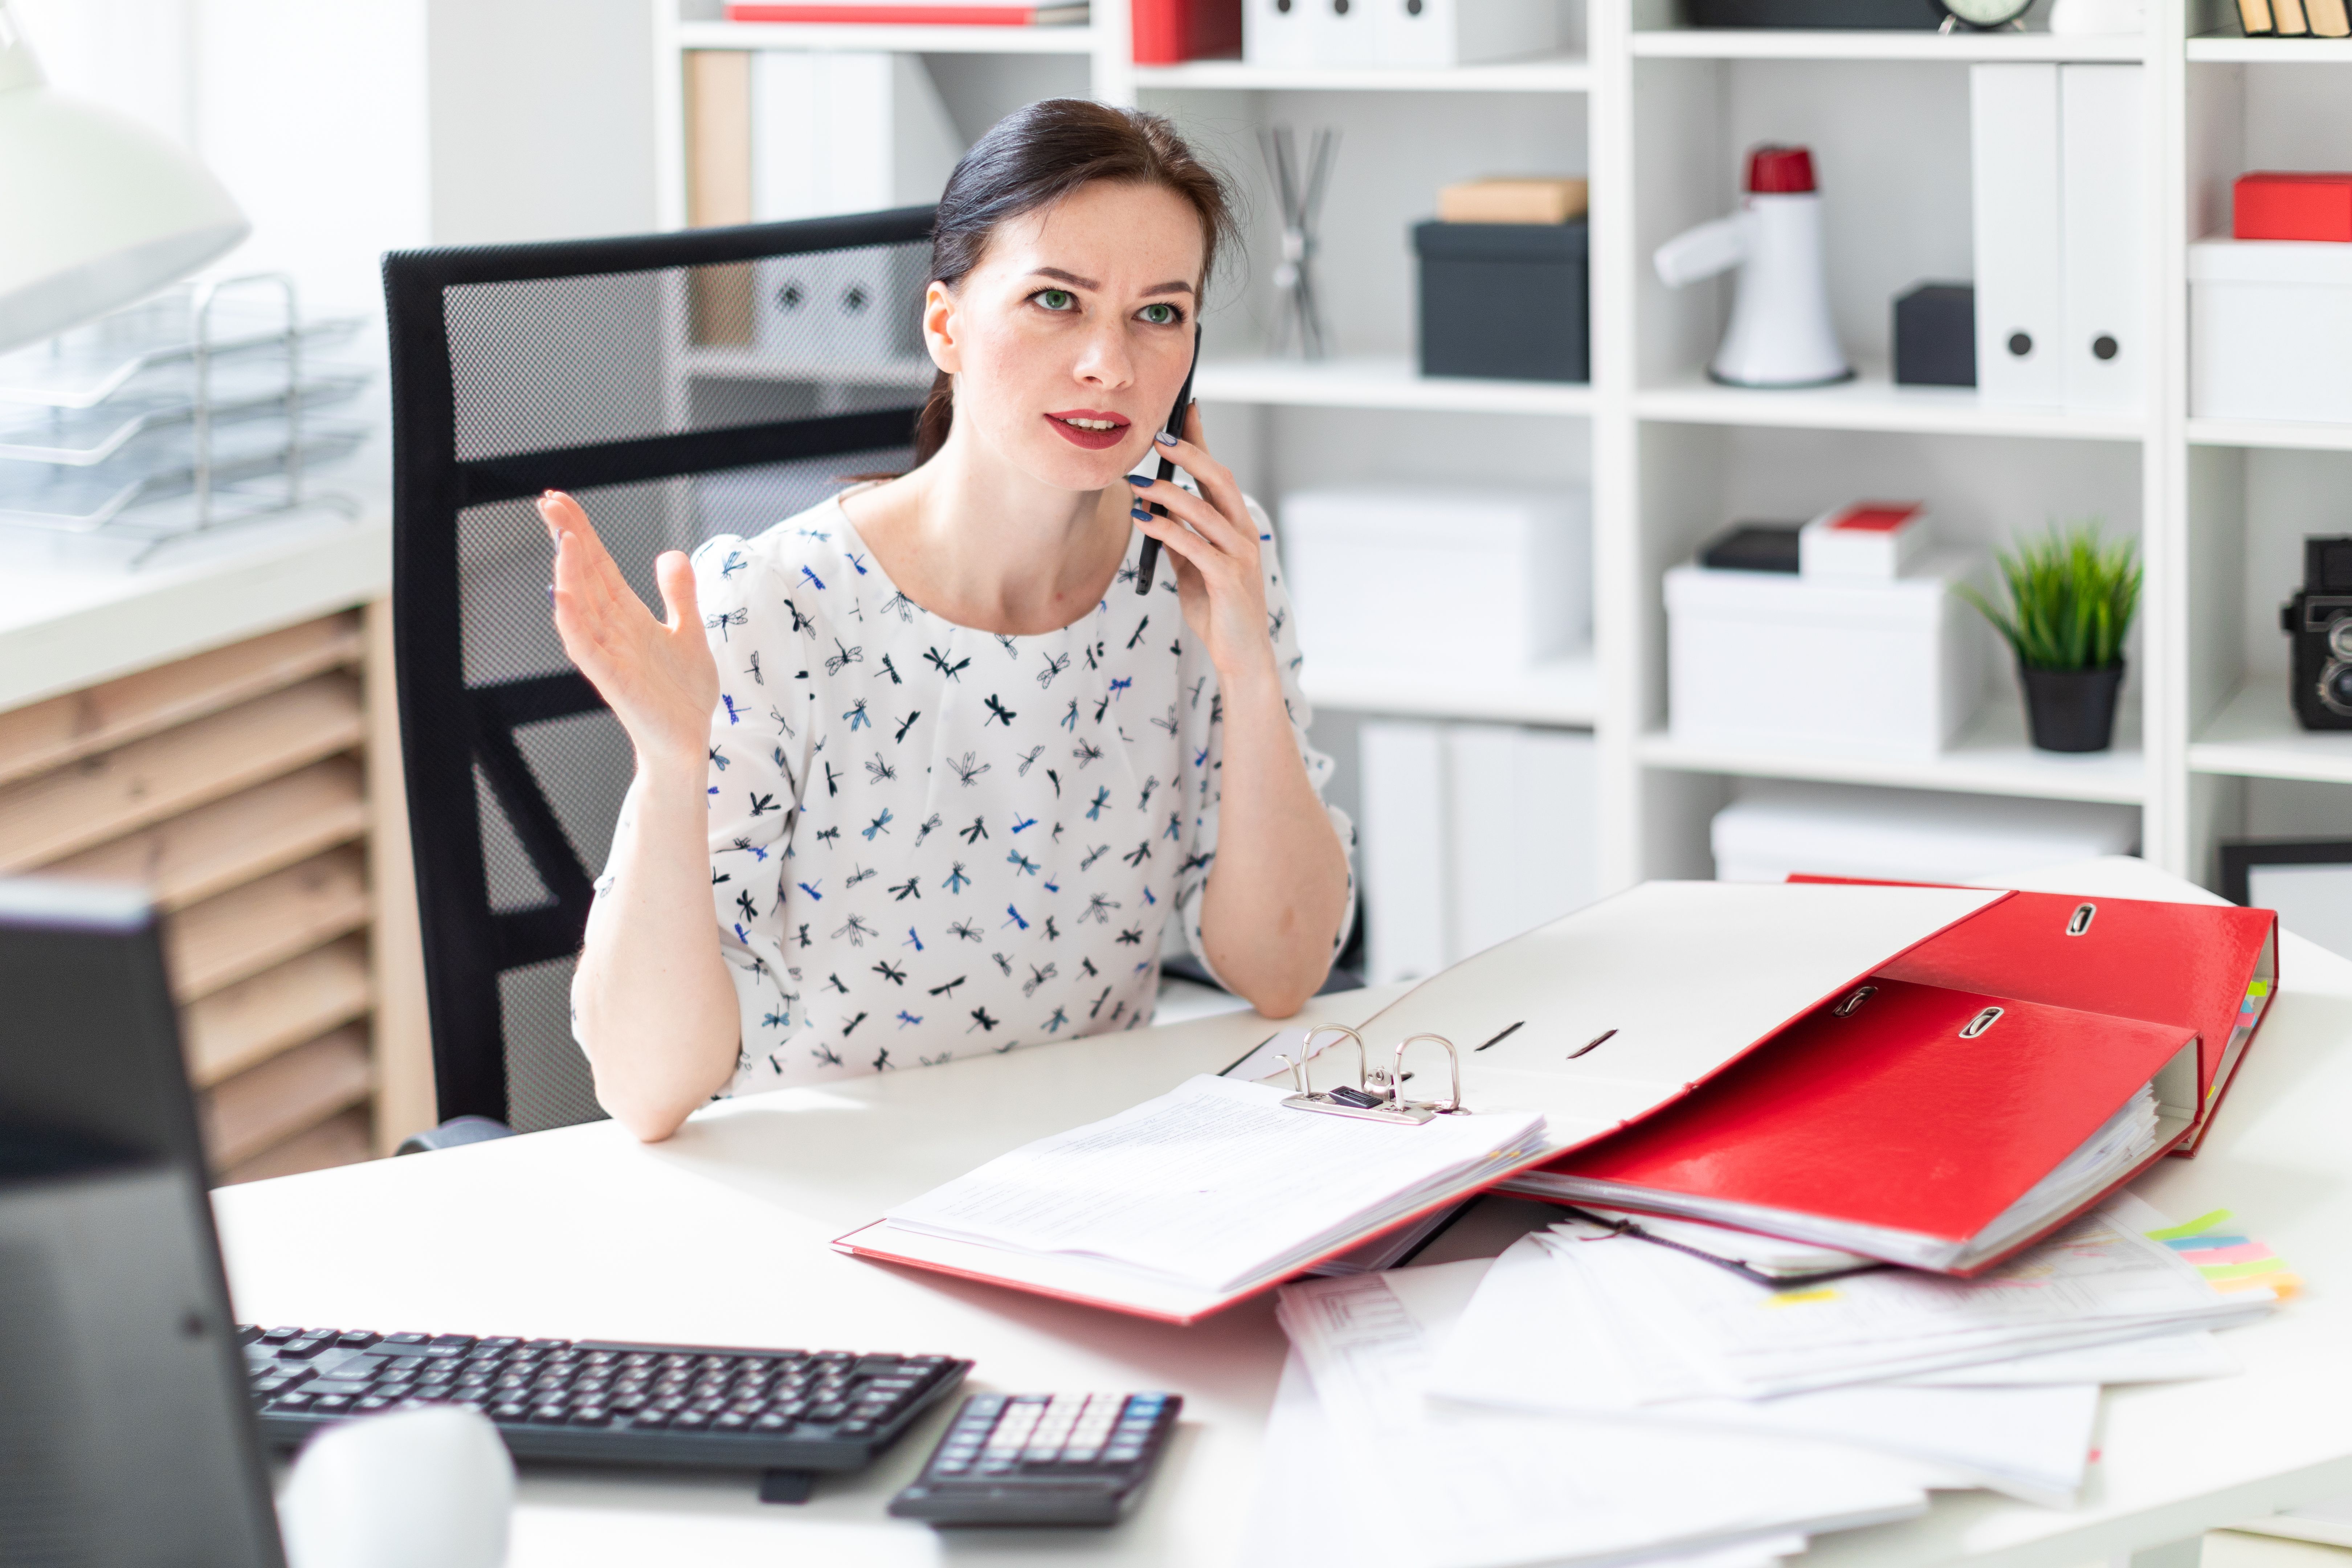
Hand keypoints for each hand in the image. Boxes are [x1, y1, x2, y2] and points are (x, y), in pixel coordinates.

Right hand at [539, 490, 718, 772]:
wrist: (687, 744)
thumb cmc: (682, 695)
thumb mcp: (689, 632)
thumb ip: (678, 594)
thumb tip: (670, 554)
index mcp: (629, 616)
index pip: (599, 565)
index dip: (582, 532)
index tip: (559, 500)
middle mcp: (613, 631)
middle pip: (585, 577)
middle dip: (568, 540)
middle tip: (547, 503)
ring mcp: (610, 656)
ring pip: (582, 608)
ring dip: (570, 575)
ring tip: (562, 540)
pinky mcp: (614, 682)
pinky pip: (587, 650)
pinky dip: (574, 624)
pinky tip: (563, 598)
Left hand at [1126, 407, 1276, 686]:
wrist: (1241, 655)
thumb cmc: (1219, 612)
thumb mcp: (1193, 570)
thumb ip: (1182, 541)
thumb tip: (1158, 515)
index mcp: (1237, 527)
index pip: (1219, 475)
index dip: (1202, 441)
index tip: (1184, 410)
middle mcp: (1244, 534)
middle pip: (1219, 480)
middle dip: (1189, 454)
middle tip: (1156, 436)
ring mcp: (1241, 555)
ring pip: (1205, 509)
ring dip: (1167, 493)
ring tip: (1136, 484)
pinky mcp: (1230, 578)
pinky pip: (1195, 545)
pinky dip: (1167, 530)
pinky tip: (1144, 520)